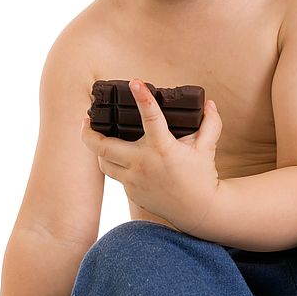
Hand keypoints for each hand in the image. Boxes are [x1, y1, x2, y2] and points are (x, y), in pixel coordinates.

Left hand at [81, 79, 222, 233]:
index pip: (151, 118)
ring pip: (104, 162)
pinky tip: (113, 154)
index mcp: (163, 148)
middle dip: (89, 132)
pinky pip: (115, 175)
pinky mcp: (132, 192)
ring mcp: (135, 180)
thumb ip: (210, 124)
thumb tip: (210, 103)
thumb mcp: (208, 148)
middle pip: (104, 147)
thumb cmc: (202, 177)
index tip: (135, 82)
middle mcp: (144, 164)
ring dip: (97, 148)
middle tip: (86, 117)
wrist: (199, 213)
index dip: (143, 98)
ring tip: (95, 135)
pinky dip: (112, 163)